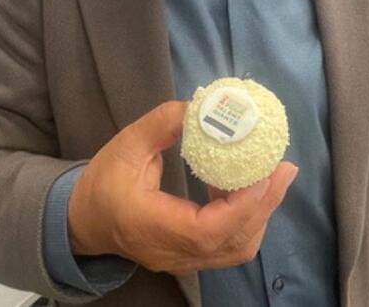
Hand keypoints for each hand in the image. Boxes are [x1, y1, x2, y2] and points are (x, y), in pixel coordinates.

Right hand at [66, 101, 298, 275]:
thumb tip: (199, 107)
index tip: (263, 171)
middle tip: (283, 168)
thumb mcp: (124, 147)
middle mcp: (171, 252)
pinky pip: (229, 246)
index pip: (206, 230)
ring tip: (270, 176)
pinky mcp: (191, 258)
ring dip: (259, 213)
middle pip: (233, 242)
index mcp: (149, 226)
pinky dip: (246, 220)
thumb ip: (161, 125)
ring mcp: (183, 261)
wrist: (85, 221)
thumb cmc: (101, 184)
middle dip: (264, 204)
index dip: (243, 204)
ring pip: (236, 248)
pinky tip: (246, 190)